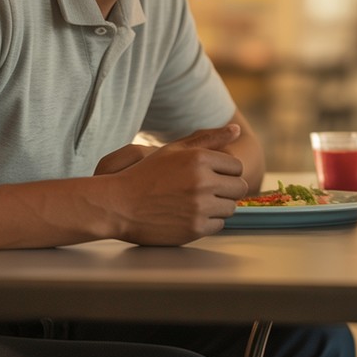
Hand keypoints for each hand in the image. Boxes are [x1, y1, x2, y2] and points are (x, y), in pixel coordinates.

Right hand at [105, 124, 247, 245]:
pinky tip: (188, 215)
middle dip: (226, 190)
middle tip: (206, 191)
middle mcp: (203, 181)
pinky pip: (218, 225)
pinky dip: (207, 222)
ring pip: (231, 208)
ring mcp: (200, 206)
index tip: (211, 176)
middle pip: (239, 188)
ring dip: (218, 206)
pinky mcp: (195, 228)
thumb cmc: (145, 175)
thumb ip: (208, 139)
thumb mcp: (174, 150)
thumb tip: (236, 129)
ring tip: (195, 203)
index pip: (236, 167)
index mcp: (200, 158)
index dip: (225, 172)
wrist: (118, 205)